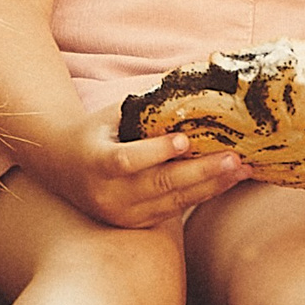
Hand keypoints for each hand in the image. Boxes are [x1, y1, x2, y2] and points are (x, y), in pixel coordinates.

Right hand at [32, 105, 250, 228]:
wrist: (61, 167)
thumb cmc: (95, 131)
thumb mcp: (112, 114)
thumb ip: (147, 105)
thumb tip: (193, 80)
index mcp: (95, 162)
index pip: (126, 161)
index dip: (156, 152)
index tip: (185, 140)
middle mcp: (107, 195)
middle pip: (158, 185)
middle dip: (200, 172)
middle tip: (235, 158)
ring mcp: (121, 214)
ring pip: (172, 202)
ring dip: (211, 186)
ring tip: (242, 170)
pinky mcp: (135, 224)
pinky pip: (173, 211)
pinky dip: (201, 195)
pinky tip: (227, 181)